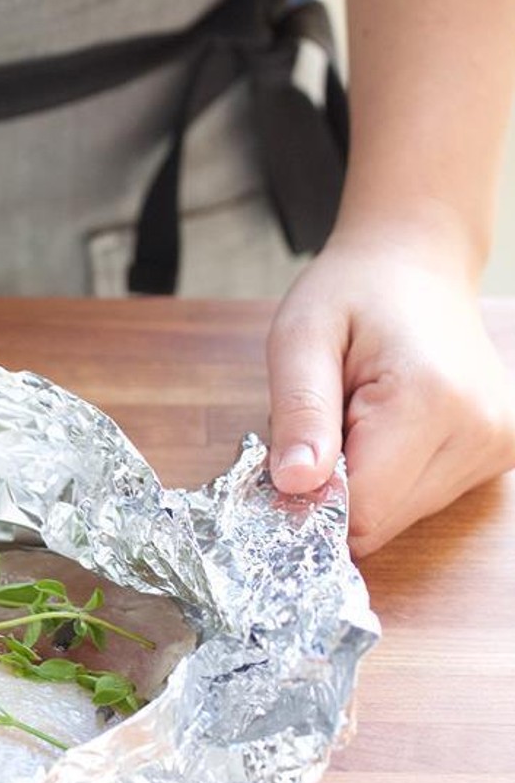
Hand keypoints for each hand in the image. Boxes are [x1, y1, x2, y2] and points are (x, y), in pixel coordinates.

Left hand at [266, 222, 514, 556]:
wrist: (415, 263)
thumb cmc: (351, 291)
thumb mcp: (300, 337)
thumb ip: (300, 412)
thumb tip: (295, 486)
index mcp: (432, 400)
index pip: (360, 508)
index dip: (310, 496)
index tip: (288, 457)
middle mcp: (480, 431)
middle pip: (381, 520)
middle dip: (333, 488)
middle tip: (323, 425)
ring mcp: (498, 446)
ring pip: (399, 516)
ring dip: (361, 481)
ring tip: (354, 416)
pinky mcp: (497, 453)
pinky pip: (420, 498)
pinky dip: (387, 477)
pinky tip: (382, 427)